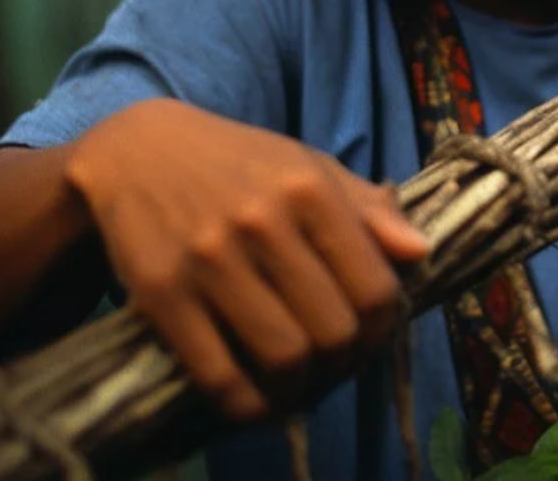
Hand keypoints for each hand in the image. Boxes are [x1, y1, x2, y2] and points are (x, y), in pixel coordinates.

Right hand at [64, 100, 429, 420]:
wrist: (137, 151)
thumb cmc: (240, 164)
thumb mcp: (309, 167)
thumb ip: (368, 210)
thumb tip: (420, 253)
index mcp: (309, 190)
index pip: (376, 288)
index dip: (383, 329)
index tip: (370, 338)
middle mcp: (262, 223)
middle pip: (335, 332)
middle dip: (344, 364)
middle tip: (335, 366)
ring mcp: (209, 261)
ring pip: (284, 358)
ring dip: (301, 389)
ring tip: (301, 383)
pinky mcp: (162, 295)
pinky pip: (218, 375)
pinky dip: (247, 404)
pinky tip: (256, 400)